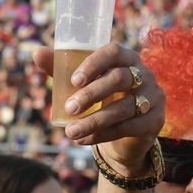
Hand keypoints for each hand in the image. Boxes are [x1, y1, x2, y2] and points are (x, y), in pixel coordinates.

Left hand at [33, 43, 164, 174]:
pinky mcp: (155, 121)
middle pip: (120, 78)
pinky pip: (128, 127)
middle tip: (69, 108)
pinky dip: (102, 135)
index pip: (114, 52)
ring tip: (70, 132)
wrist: (125, 134)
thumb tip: (36, 53)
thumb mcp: (83, 85)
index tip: (73, 81)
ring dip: (94, 121)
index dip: (94, 64)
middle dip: (91, 94)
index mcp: (127, 58)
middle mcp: (144, 74)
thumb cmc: (102, 100)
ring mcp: (153, 97)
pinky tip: (83, 140)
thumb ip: (62, 70)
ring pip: (123, 108)